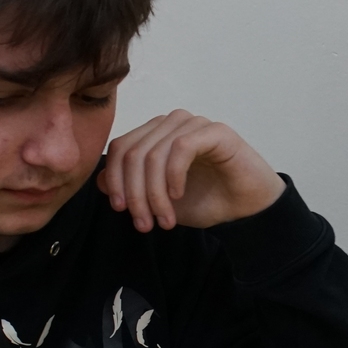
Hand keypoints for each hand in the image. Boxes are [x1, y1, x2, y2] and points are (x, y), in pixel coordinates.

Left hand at [98, 110, 286, 231]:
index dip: (114, 179)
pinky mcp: (215, 131)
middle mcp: (171, 123)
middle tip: (144, 224)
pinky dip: (174, 176)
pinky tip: (178, 196)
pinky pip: (182, 148)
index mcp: (155, 134)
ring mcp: (193, 124)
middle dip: (135, 194)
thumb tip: (100, 181)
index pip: (120, 148)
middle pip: (133, 152)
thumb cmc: (207, 200)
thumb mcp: (159, 200)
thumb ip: (131, 188)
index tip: (121, 210)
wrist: (246, 210)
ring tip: (165, 220)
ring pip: (154, 154)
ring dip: (155, 194)